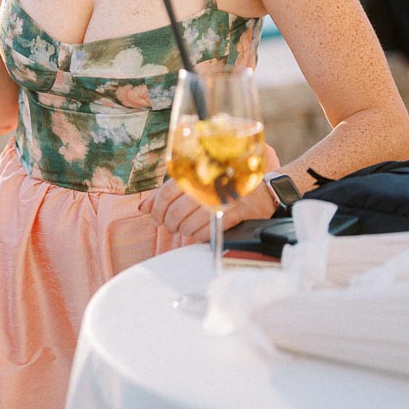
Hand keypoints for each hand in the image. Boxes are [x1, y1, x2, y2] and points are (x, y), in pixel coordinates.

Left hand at [140, 144, 280, 240]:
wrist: (265, 187)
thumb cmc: (227, 182)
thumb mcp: (200, 180)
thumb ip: (171, 191)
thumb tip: (144, 207)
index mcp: (199, 172)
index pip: (167, 192)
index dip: (157, 208)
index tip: (155, 217)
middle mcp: (209, 185)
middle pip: (176, 211)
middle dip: (169, 223)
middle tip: (170, 225)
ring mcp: (222, 200)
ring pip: (189, 224)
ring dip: (183, 231)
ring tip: (184, 229)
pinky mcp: (235, 214)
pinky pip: (207, 232)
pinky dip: (198, 236)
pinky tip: (198, 233)